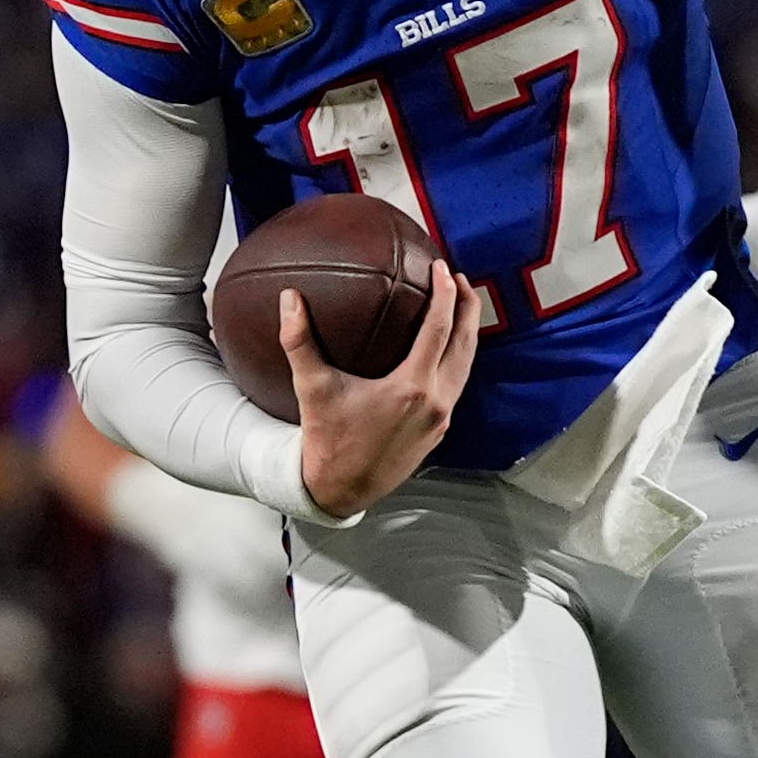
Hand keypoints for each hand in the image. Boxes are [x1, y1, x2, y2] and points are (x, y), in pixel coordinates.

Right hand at [286, 273, 486, 517]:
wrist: (341, 489)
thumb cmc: (327, 439)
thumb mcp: (312, 388)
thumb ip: (299, 341)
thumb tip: (289, 298)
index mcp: (412, 387)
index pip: (439, 329)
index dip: (445, 294)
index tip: (440, 268)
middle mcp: (435, 401)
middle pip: (465, 343)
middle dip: (468, 307)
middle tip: (459, 278)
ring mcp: (441, 417)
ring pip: (466, 366)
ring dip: (467, 334)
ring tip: (460, 307)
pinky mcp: (439, 430)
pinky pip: (456, 386)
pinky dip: (457, 360)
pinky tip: (444, 349)